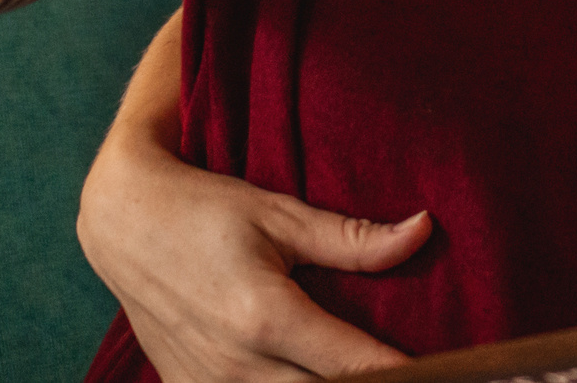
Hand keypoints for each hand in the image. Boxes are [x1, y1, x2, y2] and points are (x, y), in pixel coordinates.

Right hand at [78, 133, 431, 382]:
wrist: (123, 223)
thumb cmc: (207, 209)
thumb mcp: (281, 214)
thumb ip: (353, 237)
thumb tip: (423, 230)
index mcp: (266, 316)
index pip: (355, 366)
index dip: (409, 375)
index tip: (453, 372)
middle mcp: (236, 364)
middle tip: (427, 375)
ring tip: (374, 374)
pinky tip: (314, 377)